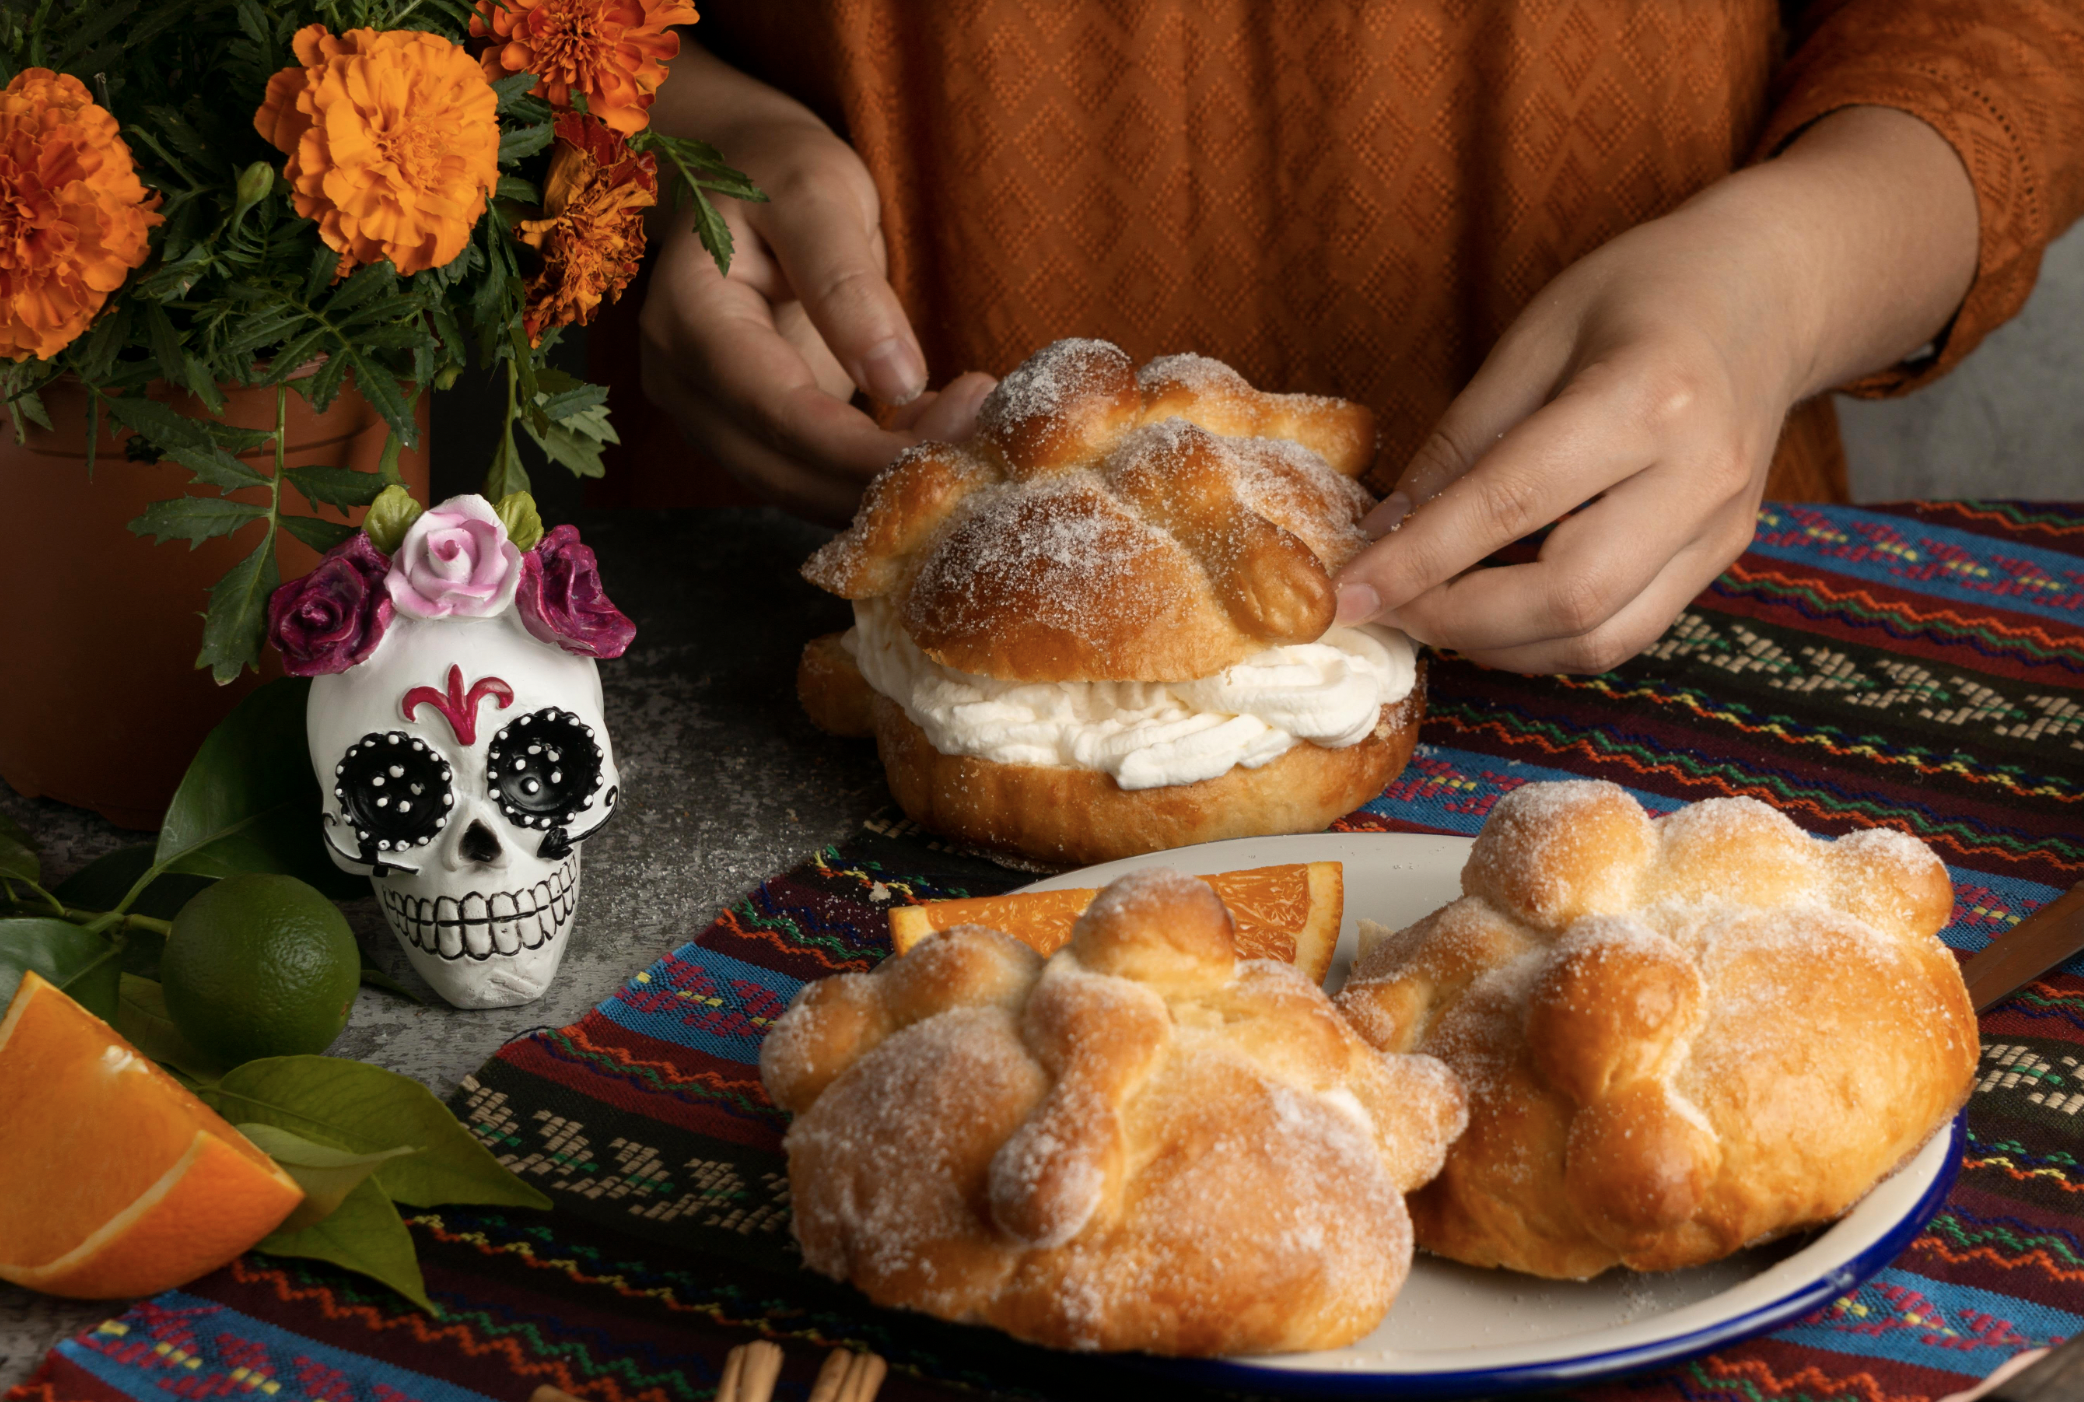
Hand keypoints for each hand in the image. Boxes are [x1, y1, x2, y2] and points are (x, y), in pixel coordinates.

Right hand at [638, 47, 993, 521]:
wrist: (740, 177)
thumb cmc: (777, 171)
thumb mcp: (817, 194)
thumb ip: (847, 282)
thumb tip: (894, 379)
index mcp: (691, 318)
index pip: (778, 413)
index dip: (865, 449)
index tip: (957, 440)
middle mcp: (684, 382)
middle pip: (785, 469)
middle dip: (886, 478)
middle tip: (984, 443)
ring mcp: (711, 414)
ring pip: (798, 489)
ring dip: (885, 485)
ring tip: (970, 437)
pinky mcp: (749, 429)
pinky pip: (809, 475)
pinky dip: (873, 474)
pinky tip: (935, 438)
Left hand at [1333, 106, 1977, 672]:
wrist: (1771, 290)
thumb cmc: (1642, 292)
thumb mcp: (1534, 334)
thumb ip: (1461, 441)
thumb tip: (1384, 536)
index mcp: (1647, 396)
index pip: (1510, 505)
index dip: (1418, 561)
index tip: (1348, 593)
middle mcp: (1698, 474)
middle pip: (1566, 595)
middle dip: (1455, 620)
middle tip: (1387, 607)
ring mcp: (1720, 526)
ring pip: (1599, 637)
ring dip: (1498, 646)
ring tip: (1431, 613)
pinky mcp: (1721, 556)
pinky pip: (1625, 632)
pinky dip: (1546, 640)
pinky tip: (1493, 612)